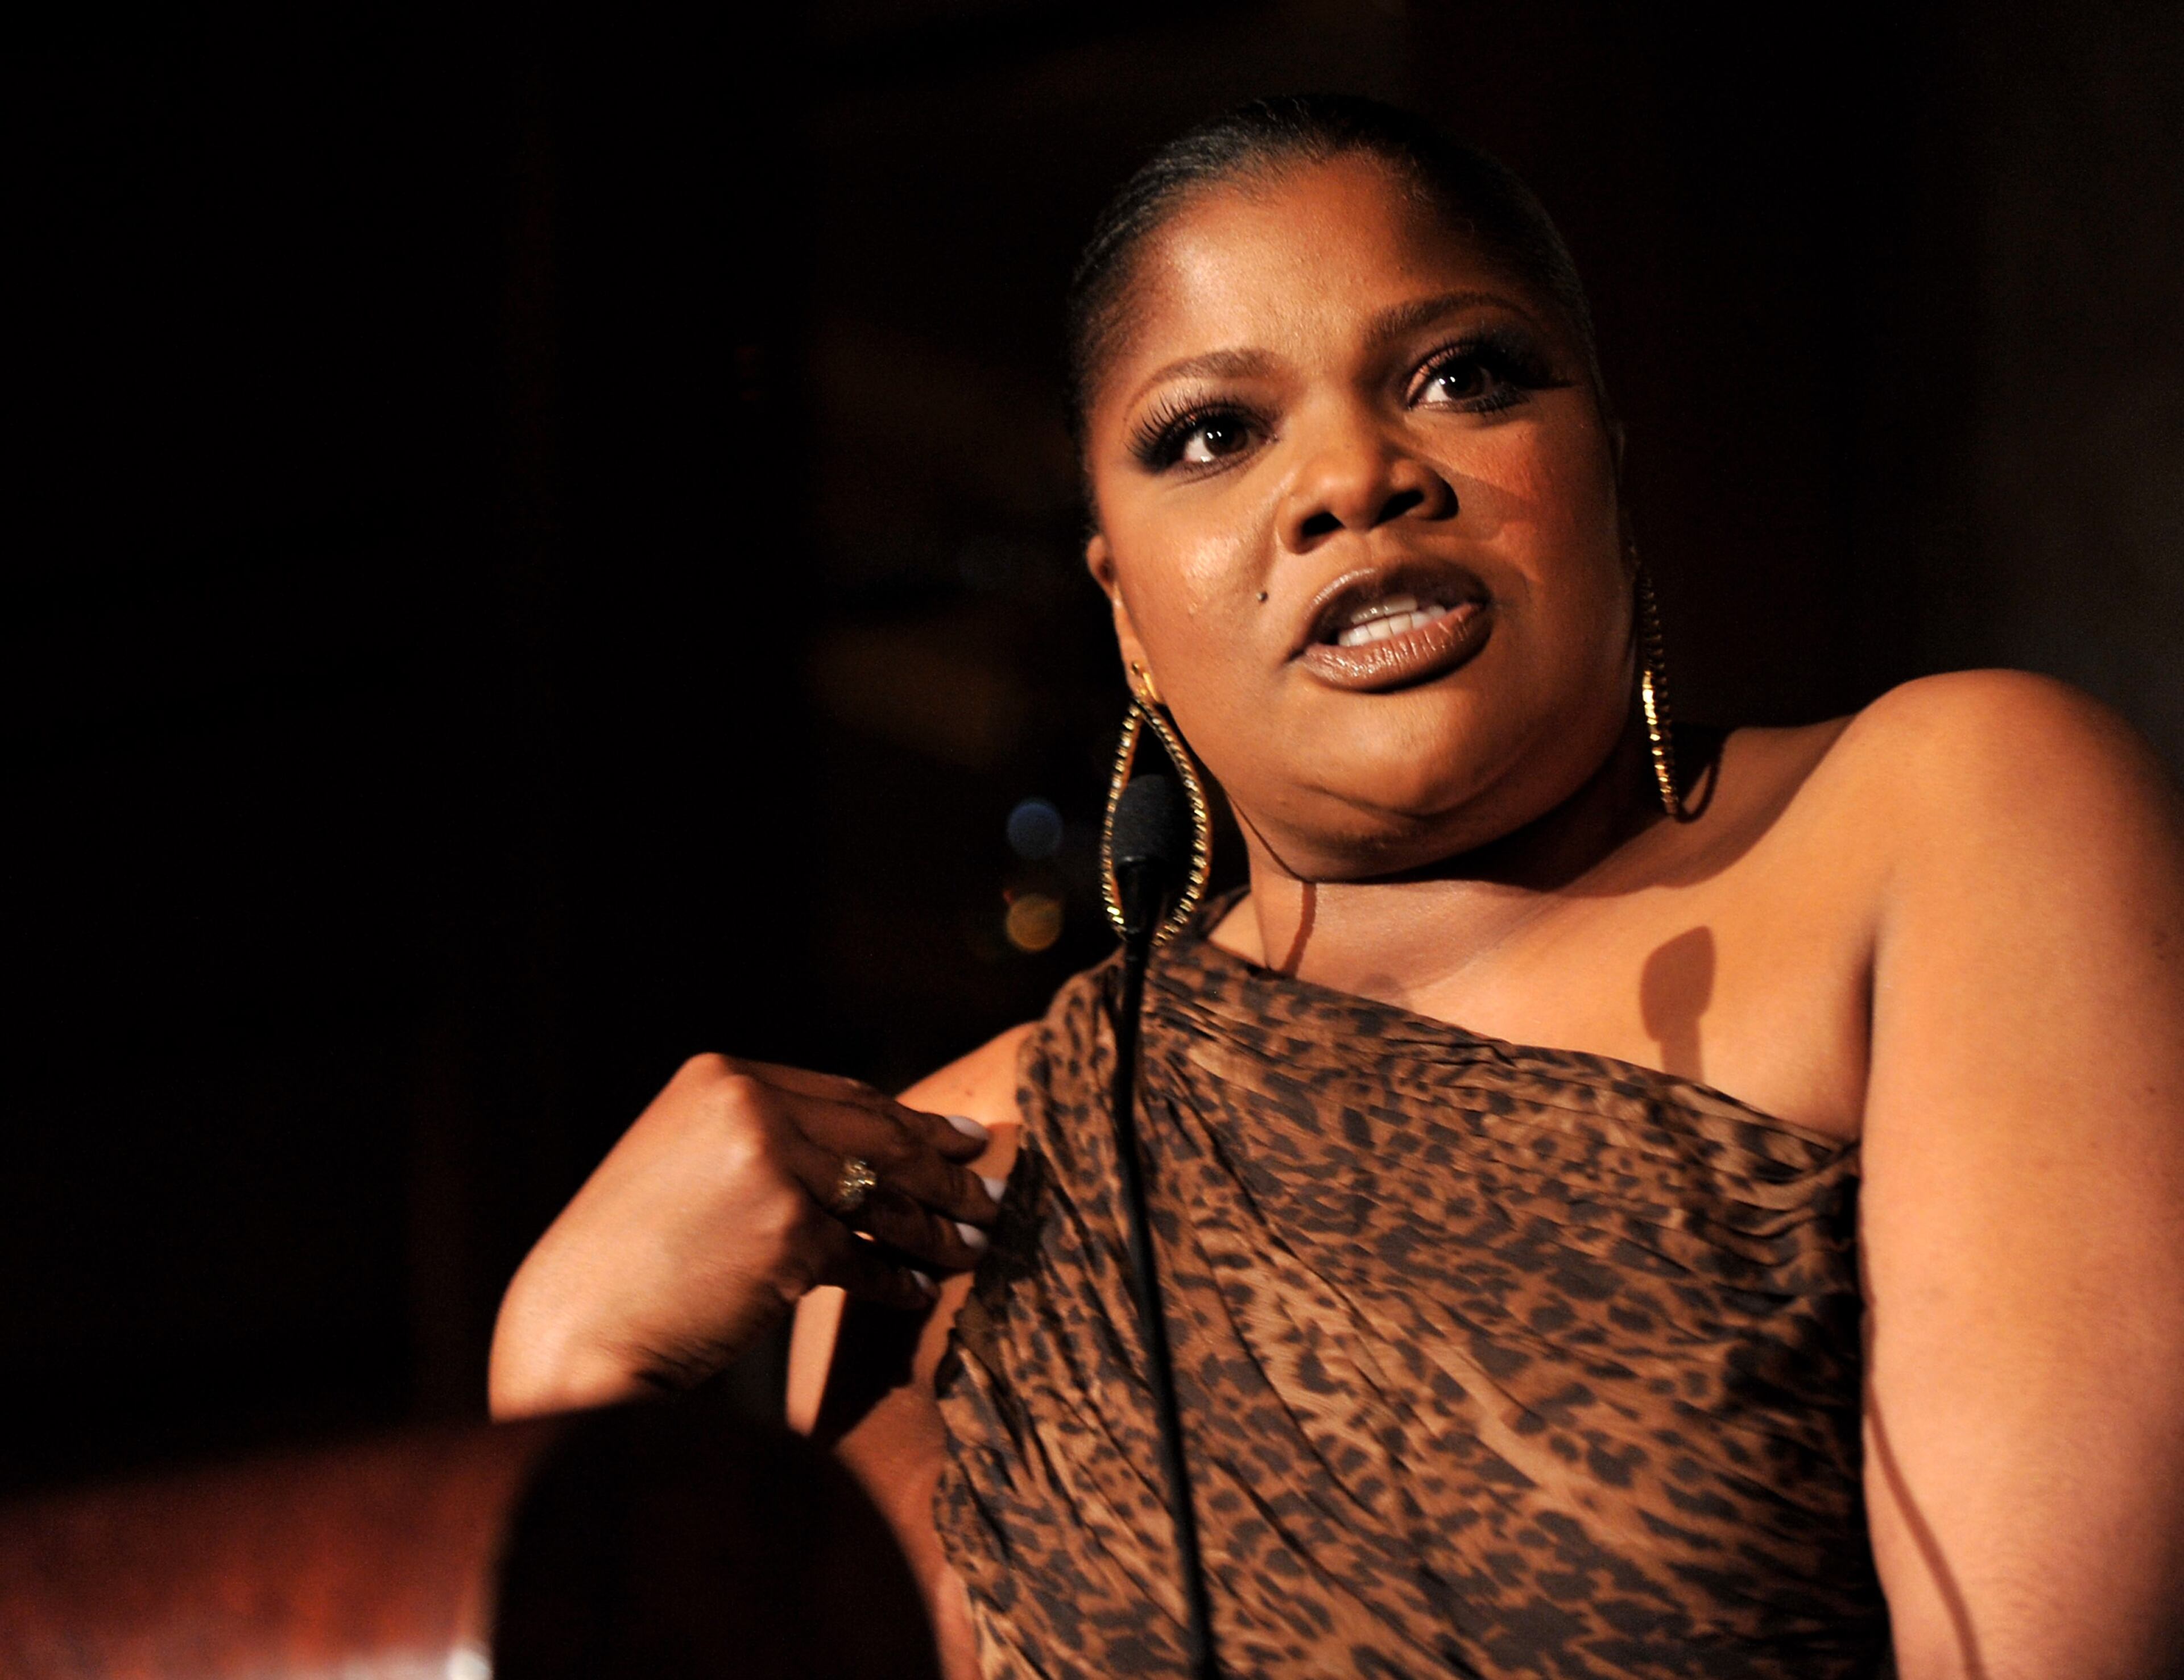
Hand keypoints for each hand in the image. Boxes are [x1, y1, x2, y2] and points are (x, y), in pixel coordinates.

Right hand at [489, 1053, 1003, 1417]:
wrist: (577, 1328)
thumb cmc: (629, 1257)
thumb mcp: (684, 1163)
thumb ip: (763, 1139)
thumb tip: (863, 1151)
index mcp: (723, 1077)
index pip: (845, 1094)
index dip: (911, 1117)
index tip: (960, 1136)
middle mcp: (749, 1108)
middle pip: (878, 1135)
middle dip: (945, 1165)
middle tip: (993, 1187)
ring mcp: (771, 1169)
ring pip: (885, 1195)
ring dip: (939, 1223)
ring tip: (977, 1243)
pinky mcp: (788, 1237)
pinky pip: (866, 1256)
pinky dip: (896, 1276)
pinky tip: (919, 1292)